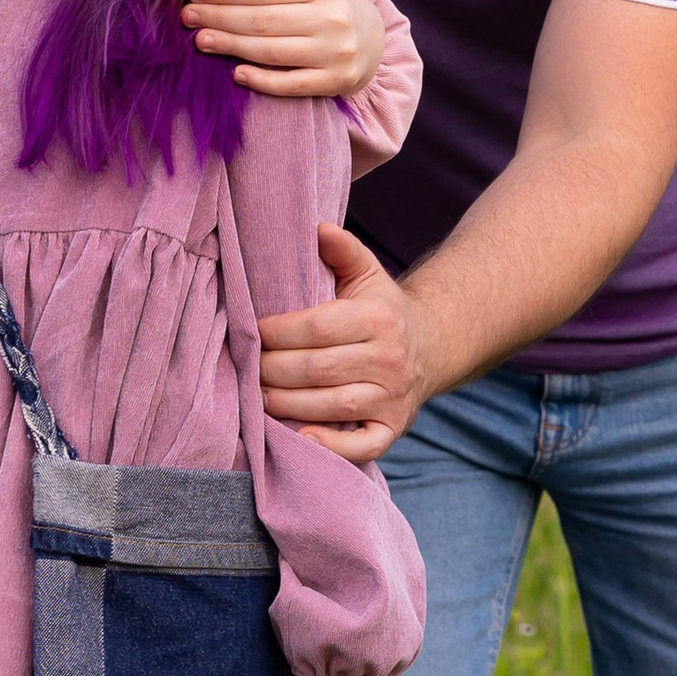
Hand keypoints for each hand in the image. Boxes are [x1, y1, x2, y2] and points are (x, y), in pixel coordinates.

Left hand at [182, 0, 382, 99]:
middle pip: (263, 20)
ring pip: (271, 51)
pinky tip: (236, 73)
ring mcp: (335, 52)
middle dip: (219, 17)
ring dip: (231, 46)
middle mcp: (332, 18)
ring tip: (200, 40)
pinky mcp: (335, 80)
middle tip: (186, 15)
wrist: (375, 42)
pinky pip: (291, 84)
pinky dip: (262, 80)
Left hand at [258, 223, 426, 462]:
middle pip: (318, 369)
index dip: (277, 332)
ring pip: (332, 406)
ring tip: (257, 395)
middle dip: (272, 369)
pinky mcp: (393, 429)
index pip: (317, 327)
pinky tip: (301, 437)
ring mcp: (393, 398)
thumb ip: (343, 251)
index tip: (249, 331)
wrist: (430, 346)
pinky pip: (362, 446)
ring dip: (287, 404)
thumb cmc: (381, 309)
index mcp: (379, 318)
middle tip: (245, 366)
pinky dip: (331, 446)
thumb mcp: (367, 274)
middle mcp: (390, 359)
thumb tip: (319, 228)